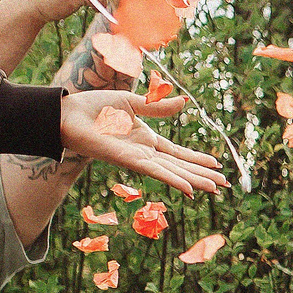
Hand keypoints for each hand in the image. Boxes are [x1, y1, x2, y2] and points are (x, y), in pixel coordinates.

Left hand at [59, 91, 225, 194]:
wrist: (68, 114)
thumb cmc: (93, 108)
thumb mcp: (132, 103)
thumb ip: (158, 107)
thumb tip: (185, 103)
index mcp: (145, 138)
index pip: (177, 153)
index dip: (197, 159)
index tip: (216, 165)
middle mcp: (144, 152)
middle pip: (180, 166)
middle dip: (202, 175)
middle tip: (224, 185)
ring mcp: (137, 158)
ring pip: (172, 172)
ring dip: (194, 181)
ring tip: (215, 189)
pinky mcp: (128, 160)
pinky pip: (155, 171)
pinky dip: (173, 180)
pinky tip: (188, 189)